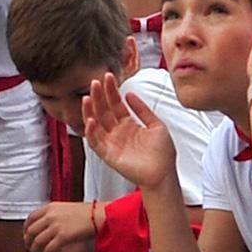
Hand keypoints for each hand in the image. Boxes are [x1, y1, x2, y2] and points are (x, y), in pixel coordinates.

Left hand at [23, 202, 96, 251]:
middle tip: (31, 249)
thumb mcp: (65, 208)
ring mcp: (55, 226)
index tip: (26, 236)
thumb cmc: (86, 213)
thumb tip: (44, 223)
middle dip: (29, 243)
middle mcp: (50, 215)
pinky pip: (48, 250)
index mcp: (50, 207)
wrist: (98, 216)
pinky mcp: (63, 237)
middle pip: (31, 231)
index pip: (30, 218)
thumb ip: (53, 214)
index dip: (26, 229)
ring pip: (37, 242)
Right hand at [81, 72, 177, 190]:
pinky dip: (91, 132)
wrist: (164, 174)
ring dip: (90, 111)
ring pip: (96, 124)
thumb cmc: (163, 153)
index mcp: (128, 124)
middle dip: (99, 96)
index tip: (108, 77)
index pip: (116, 104)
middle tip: (95, 82)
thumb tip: (130, 94)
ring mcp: (111, 142)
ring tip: (87, 98)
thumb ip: (143, 110)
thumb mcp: (156, 125)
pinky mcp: (108, 154)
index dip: (111, 91)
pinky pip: (95, 142)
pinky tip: (91, 120)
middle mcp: (118, 131)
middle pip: (104, 110)